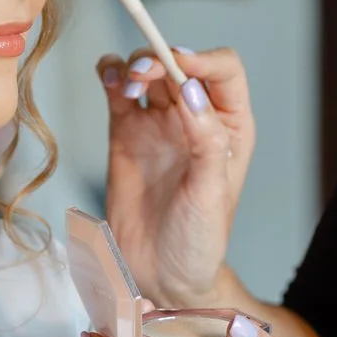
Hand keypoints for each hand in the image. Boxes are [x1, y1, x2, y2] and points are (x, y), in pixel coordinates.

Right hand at [98, 44, 252, 304]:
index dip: (201, 59)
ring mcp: (158, 124)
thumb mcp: (210, 193)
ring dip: (134, 66)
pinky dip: (110, 76)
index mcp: (229, 128)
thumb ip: (205, 140)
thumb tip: (191, 89)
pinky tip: (107, 78)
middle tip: (142, 75)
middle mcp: (195, 119)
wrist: (161, 277)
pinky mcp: (125, 134)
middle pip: (180, 66)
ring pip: (147, 73)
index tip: (178, 65)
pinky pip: (117, 92)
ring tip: (124, 85)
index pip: (224, 72)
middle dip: (160, 60)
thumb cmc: (198, 241)